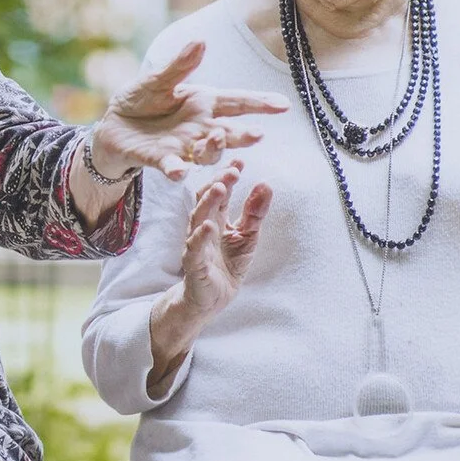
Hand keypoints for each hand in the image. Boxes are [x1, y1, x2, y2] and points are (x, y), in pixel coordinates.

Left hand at [92, 40, 288, 181]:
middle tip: (257, 135)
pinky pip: (171, 167)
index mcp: (203, 103)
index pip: (237, 102)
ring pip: (206, 154)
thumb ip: (179, 67)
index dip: (261, 103)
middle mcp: (199, 128)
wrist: (112, 125)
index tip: (284, 105)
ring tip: (216, 139)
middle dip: (243, 136)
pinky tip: (179, 171)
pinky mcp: (159, 160)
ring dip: (213, 149)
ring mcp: (182, 147)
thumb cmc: (141, 99)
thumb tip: (200, 41)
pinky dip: (176, 170)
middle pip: (228, 133)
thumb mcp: (157, 80)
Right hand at [179, 162, 273, 321]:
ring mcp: (196, 245)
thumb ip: (255, 212)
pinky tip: (207, 226)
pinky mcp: (193, 265)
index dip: (228, 176)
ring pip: (197, 218)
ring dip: (208, 203)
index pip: (220, 191)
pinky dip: (199, 237)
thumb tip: (266, 183)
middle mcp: (203, 228)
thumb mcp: (248, 236)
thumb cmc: (227, 266)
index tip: (240, 160)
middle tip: (232, 170)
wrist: (212, 300)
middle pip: (206, 200)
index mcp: (216, 219)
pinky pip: (194, 249)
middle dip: (218, 183)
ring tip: (220, 188)